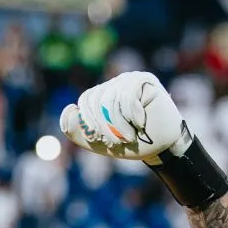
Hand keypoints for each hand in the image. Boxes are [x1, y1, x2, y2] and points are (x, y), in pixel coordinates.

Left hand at [60, 71, 188, 161]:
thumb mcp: (96, 141)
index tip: (99, 139)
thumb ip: (76, 130)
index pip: (86, 100)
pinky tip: (140, 123)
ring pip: (111, 99)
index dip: (89, 122)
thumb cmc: (128, 144)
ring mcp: (129, 79)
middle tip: (116, 142)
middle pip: (97, 100)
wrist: (158, 148)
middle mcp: (114, 84)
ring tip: (129, 137)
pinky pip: (128, 96)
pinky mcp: (144, 80)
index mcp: (101, 95)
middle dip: (104, 127)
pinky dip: (132, 115)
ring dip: (119, 125)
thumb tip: (70, 109)